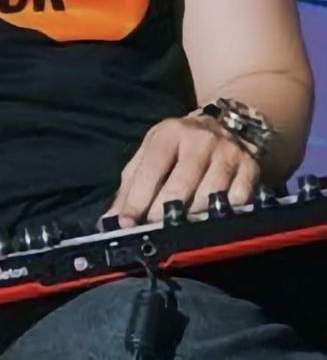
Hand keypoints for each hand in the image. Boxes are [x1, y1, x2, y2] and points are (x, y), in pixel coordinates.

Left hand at [97, 114, 260, 228]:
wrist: (226, 125)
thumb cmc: (180, 146)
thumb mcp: (152, 154)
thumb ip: (130, 185)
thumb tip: (111, 220)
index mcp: (170, 132)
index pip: (152, 167)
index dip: (137, 198)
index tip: (127, 224)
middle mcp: (200, 138)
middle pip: (180, 184)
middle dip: (163, 213)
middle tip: (153, 234)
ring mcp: (227, 151)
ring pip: (209, 195)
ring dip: (193, 218)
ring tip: (180, 234)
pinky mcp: (250, 167)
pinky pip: (238, 199)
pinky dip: (224, 214)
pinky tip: (213, 223)